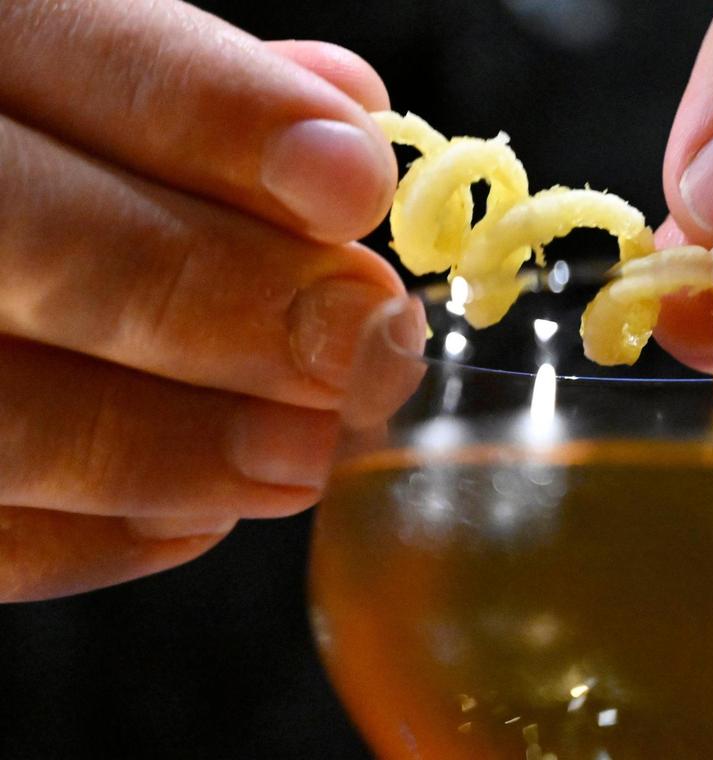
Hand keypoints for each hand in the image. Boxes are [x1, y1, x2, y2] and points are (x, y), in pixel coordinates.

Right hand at [0, 0, 399, 600]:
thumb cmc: (61, 160)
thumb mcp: (103, 78)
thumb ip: (205, 97)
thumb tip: (350, 116)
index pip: (92, 56)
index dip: (227, 124)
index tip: (352, 187)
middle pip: (55, 251)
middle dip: (237, 303)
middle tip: (364, 340)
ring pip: (17, 420)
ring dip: (187, 447)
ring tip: (308, 451)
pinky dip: (114, 534)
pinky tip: (208, 509)